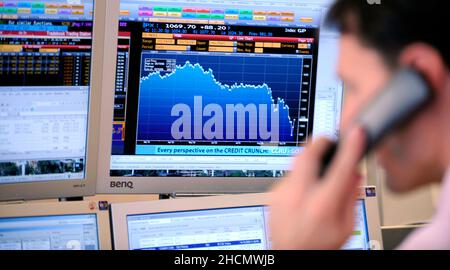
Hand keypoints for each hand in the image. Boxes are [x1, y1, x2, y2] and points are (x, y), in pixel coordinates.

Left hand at [268, 126, 365, 249]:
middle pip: (307, 154)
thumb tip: (354, 173)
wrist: (289, 257)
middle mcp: (298, 197)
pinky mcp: (272, 195)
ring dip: (309, 163)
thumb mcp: (345, 227)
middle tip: (328, 141)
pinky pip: (288, 177)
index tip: (356, 134)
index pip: (340, 168)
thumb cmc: (317, 246)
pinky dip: (299, 178)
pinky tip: (304, 193)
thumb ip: (350, 197)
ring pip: (296, 164)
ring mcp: (281, 194)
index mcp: (322, 206)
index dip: (351, 147)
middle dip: (319, 142)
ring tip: (318, 176)